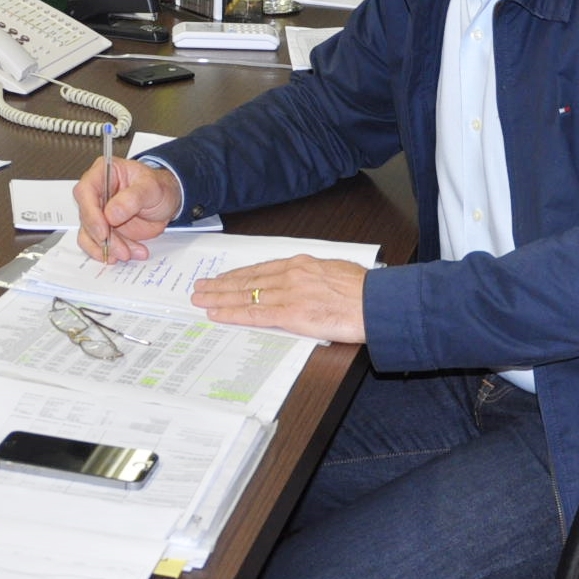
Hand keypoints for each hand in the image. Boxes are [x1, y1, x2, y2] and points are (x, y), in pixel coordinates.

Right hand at [73, 155, 182, 262]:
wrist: (166, 202)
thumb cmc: (159, 187)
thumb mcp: (152, 188)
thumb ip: (132, 198)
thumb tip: (111, 214)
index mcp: (103, 172)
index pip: (85, 191)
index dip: (91, 213)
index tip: (103, 231)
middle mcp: (96, 193)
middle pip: (86, 216)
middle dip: (102, 237)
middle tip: (120, 249)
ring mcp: (98, 212)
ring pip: (90, 235)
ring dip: (109, 248)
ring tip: (129, 252)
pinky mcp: (103, 229)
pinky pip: (98, 245)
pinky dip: (112, 253)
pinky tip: (128, 253)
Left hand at [190, 257, 368, 342]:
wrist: (378, 303)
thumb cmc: (366, 290)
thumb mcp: (335, 272)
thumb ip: (314, 276)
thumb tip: (307, 283)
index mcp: (301, 264)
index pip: (261, 269)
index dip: (238, 275)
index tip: (223, 278)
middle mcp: (290, 275)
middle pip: (247, 280)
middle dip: (221, 284)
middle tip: (200, 287)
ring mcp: (289, 294)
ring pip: (245, 295)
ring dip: (219, 297)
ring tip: (200, 298)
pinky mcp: (291, 314)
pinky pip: (254, 314)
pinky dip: (232, 314)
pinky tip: (216, 313)